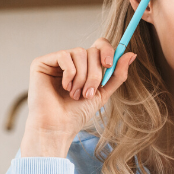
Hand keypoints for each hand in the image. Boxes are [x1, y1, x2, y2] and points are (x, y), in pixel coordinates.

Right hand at [19, 38, 135, 157]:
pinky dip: (70, 74)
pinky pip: (65, 56)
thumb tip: (131, 54)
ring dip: (82, 77)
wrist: (58, 127)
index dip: (107, 50)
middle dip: (95, 74)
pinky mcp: (41, 63)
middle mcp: (70, 61)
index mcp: (84, 66)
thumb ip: (117, 75)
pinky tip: (65, 87)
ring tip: (75, 94)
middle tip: (88, 93)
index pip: (99, 45)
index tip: (109, 65)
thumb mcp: (103, 93)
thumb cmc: (77, 113)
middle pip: (92, 50)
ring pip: (79, 52)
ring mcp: (55, 61)